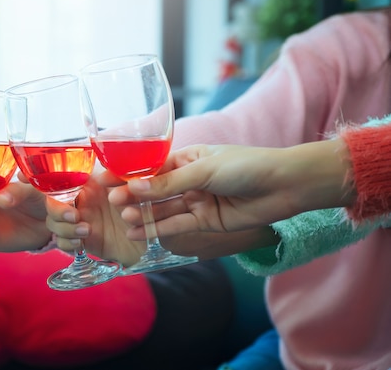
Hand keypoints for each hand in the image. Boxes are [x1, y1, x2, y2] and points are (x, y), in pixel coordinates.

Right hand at [44, 169, 145, 266]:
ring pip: (54, 223)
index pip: (60, 181)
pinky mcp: (82, 241)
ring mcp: (79, 221)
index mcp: (89, 183)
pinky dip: (67, 243)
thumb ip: (120, 178)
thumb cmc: (146, 206)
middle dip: (58, 210)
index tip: (67, 194)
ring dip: (64, 228)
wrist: (154, 237)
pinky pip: (62, 243)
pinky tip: (80, 244)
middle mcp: (81, 201)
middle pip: (51, 203)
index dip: (56, 187)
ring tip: (85, 230)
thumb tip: (106, 165)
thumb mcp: (134, 189)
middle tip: (75, 215)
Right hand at [109, 141, 352, 237]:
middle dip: (134, 197)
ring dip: (144, 216)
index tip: (106, 180)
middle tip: (113, 203)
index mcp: (188, 158)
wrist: (285, 186)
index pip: (152, 168)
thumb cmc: (245, 166)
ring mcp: (197, 201)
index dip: (129, 175)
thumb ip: (169, 183)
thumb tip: (134, 187)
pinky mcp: (205, 221)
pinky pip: (178, 225)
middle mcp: (189, 180)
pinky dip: (160, 230)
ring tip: (125, 221)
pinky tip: (140, 234)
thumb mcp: (203, 170)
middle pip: (155, 191)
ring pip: (164, 209)